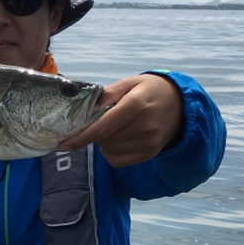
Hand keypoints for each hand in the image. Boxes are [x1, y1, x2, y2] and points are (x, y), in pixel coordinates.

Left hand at [58, 74, 184, 166]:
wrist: (180, 104)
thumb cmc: (149, 91)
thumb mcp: (129, 83)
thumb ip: (106, 95)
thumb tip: (83, 109)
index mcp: (136, 106)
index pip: (103, 126)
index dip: (81, 137)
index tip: (64, 144)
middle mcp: (143, 127)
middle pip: (104, 139)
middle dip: (94, 133)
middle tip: (99, 121)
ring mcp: (148, 143)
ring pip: (109, 150)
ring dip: (103, 142)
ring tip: (115, 128)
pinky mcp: (149, 154)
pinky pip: (117, 160)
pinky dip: (111, 151)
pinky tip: (119, 139)